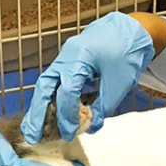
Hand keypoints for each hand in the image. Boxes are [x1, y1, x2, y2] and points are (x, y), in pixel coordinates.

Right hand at [21, 12, 155, 142]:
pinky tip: (48, 116)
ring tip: (32, 130)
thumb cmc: (129, 52)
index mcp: (80, 56)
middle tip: (31, 136)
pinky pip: (54, 83)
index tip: (69, 133)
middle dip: (37, 113)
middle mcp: (67, 55)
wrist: (133, 29)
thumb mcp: (119, 83)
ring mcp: (65, 57)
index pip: (67, 90)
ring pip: (46, 85)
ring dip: (39, 108)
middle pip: (44, 86)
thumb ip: (103, 106)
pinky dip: (50, 100)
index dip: (67, 114)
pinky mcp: (68, 62)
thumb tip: (91, 127)